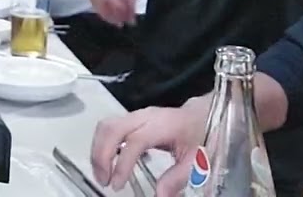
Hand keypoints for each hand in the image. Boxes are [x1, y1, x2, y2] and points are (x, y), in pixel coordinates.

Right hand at [91, 99, 207, 194]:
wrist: (204, 115)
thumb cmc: (202, 135)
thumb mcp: (197, 160)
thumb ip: (178, 178)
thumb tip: (159, 196)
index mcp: (163, 124)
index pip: (135, 140)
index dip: (122, 163)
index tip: (117, 185)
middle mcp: (145, 116)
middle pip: (112, 129)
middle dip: (101, 155)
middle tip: (104, 181)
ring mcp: (136, 115)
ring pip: (106, 126)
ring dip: (98, 150)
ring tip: (103, 174)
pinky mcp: (132, 119)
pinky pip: (109, 128)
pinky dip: (102, 145)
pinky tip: (107, 163)